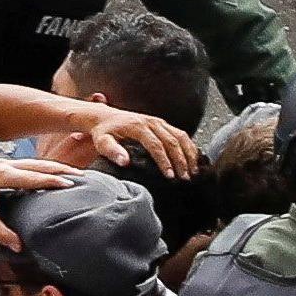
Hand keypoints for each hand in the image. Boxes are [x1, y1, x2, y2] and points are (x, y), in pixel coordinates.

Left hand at [0, 153, 86, 249]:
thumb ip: (0, 232)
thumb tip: (18, 247)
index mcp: (0, 174)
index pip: (32, 177)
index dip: (52, 181)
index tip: (71, 184)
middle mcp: (0, 165)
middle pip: (36, 164)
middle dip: (58, 169)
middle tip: (79, 174)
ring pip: (28, 162)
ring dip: (48, 166)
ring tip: (66, 171)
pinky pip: (19, 164)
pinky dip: (34, 167)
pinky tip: (42, 172)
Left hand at [52, 99, 196, 176]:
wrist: (104, 117)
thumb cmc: (103, 132)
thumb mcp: (102, 142)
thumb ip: (112, 151)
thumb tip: (125, 162)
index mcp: (138, 127)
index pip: (156, 146)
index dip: (165, 162)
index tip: (170, 176)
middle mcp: (151, 122)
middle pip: (172, 141)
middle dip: (181, 161)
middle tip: (185, 178)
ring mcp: (158, 122)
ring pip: (180, 136)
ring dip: (189, 154)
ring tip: (193, 171)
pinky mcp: (162, 123)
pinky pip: (180, 133)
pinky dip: (189, 146)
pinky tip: (193, 159)